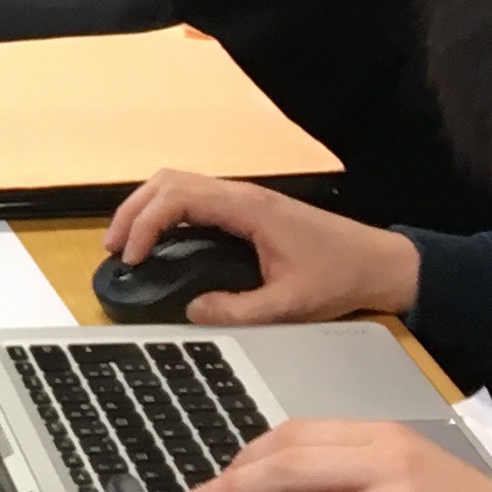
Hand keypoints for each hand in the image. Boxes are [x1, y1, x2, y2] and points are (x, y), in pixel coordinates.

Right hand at [103, 174, 422, 324]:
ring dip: (145, 208)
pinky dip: (165, 213)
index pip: (178, 197)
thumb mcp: (289, 305)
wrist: (378, 263)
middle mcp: (242, 195)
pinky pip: (193, 197)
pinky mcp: (246, 209)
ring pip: (178, 184)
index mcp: (249, 208)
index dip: (144, 224)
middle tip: (114, 249)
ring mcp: (244, 199)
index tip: (131, 257)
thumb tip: (192, 309)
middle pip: (168, 181)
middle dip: (132, 211)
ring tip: (126, 244)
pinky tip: (159, 241)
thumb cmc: (340, 276)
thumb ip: (238, 310)